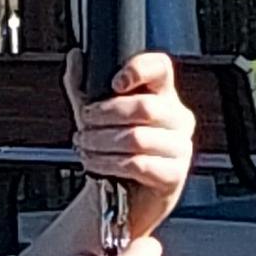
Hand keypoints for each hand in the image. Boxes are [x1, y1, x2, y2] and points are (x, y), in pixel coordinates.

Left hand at [70, 50, 195, 239]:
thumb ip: (82, 85)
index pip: (161, 68)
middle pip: (144, 107)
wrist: (122, 198)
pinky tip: (96, 164)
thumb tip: (75, 57)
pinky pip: (139, 165)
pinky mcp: (174, 176)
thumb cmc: (114, 152)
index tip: (114, 83)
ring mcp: (180, 148)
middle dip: (104, 117)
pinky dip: (110, 164)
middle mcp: (178, 119)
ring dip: (101, 142)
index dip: (138, 70)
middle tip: (84, 125)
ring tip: (85, 146)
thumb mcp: (95, 116)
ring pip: (137, 138)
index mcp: (163, 96)